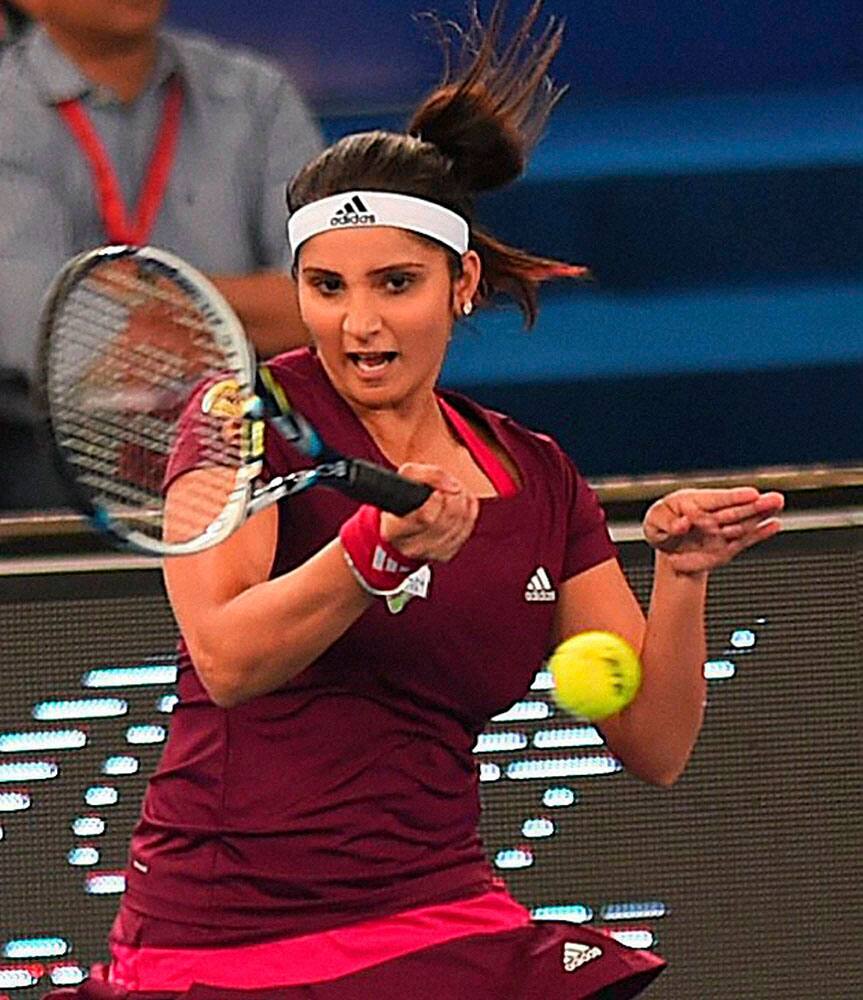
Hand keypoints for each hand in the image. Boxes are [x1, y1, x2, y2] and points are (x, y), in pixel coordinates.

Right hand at [380, 463, 478, 562]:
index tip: (437, 492)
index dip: (436, 501)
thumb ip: (430, 475)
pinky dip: (468, 513)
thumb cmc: (404, 495)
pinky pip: (467, 531)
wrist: (405, 516)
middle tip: (450, 488)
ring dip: (463, 503)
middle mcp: (409, 547)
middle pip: (445, 521)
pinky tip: (460, 504)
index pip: (424, 518)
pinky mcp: (445, 555)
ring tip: (454, 493)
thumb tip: (454, 487)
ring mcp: (429, 553)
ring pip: (459, 526)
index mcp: (393, 530)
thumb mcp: (409, 474)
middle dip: (453, 498)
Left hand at [643, 487, 783, 574]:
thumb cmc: (659, 527)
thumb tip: (682, 524)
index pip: (717, 499)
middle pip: (737, 509)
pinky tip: (775, 525)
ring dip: (762, 515)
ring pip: (745, 522)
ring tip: (777, 505)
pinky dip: (760, 534)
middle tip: (775, 498)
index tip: (751, 494)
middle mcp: (712, 514)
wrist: (667, 550)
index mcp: (693, 502)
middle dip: (756, 504)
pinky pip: (745, 540)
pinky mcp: (728, 546)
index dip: (734, 497)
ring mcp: (722, 530)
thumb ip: (667, 523)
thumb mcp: (653, 523)